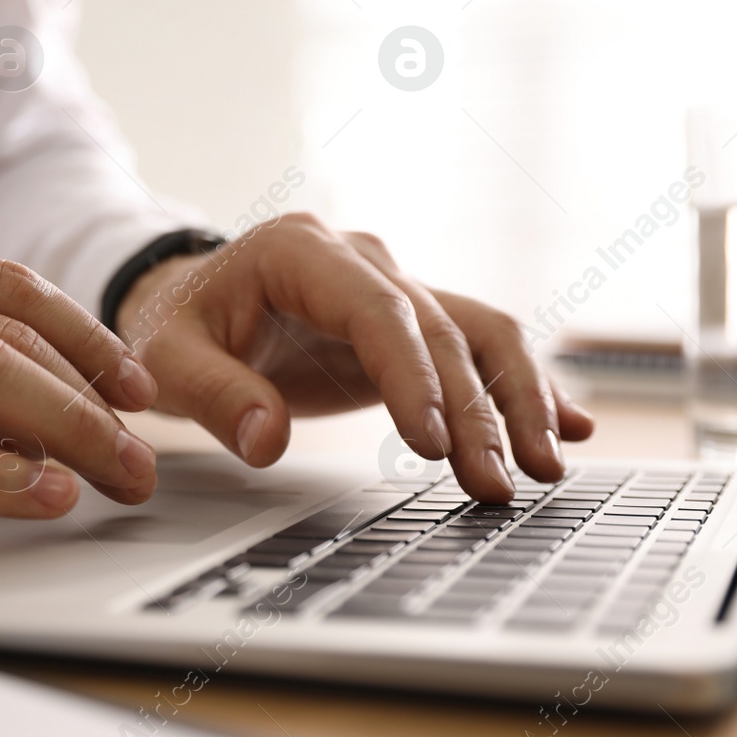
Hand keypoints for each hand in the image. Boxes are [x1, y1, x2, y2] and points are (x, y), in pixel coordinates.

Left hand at [115, 214, 593, 503]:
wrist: (188, 301)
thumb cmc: (177, 326)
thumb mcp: (167, 357)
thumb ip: (213, 393)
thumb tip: (266, 439)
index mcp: (301, 251)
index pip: (378, 310)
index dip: (413, 376)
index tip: (433, 443)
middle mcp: (362, 258)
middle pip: (438, 331)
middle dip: (475, 410)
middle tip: (495, 485)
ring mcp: (394, 286)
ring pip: (476, 333)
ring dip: (516, 399)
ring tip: (545, 467)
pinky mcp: (411, 322)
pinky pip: (478, 346)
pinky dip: (522, 385)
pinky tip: (569, 425)